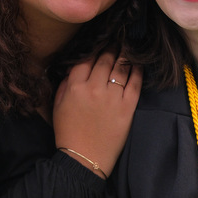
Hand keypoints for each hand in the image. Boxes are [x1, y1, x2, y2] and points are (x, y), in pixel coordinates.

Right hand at [52, 52, 141, 177]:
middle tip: (117, 39)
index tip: (100, 42)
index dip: (94, 48)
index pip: (86, 59)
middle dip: (111, 47)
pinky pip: (135, 82)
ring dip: (125, 53)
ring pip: (121, 67)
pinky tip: (139, 63)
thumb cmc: (68, 133)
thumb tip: (73, 68)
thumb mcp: (58, 106)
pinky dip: (138, 70)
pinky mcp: (127, 107)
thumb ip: (65, 84)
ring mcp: (112, 97)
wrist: (84, 159)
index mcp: (75, 86)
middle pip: (105, 59)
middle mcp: (94, 88)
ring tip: (128, 46)